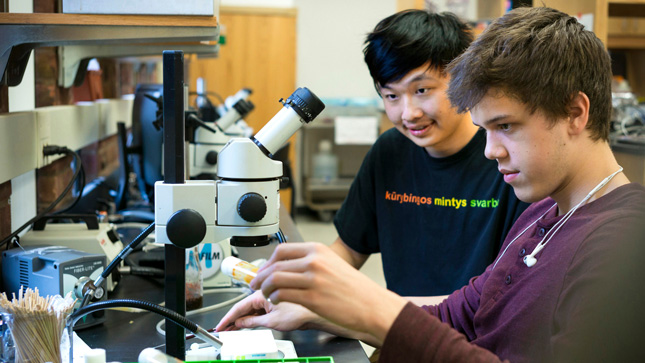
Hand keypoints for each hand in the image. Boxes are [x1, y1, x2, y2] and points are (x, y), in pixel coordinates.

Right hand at [215, 290, 318, 331]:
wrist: (315, 313)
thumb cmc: (300, 312)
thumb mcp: (272, 321)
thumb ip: (254, 322)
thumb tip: (241, 323)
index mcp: (262, 294)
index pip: (239, 307)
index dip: (227, 318)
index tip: (220, 326)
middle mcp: (265, 293)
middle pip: (244, 307)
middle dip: (232, 319)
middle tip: (223, 329)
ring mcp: (270, 298)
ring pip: (251, 308)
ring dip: (242, 318)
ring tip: (232, 329)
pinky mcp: (276, 303)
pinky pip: (259, 309)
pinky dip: (251, 317)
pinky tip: (247, 324)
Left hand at [250, 242, 406, 343]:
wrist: (372, 305)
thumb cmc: (355, 289)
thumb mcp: (332, 264)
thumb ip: (310, 262)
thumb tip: (285, 267)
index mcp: (318, 250)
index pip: (282, 250)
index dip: (267, 262)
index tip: (262, 270)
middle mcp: (314, 261)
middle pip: (274, 265)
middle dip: (260, 276)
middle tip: (255, 284)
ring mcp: (312, 278)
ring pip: (274, 280)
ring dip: (264, 288)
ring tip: (265, 294)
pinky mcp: (311, 297)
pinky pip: (282, 295)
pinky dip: (274, 298)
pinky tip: (277, 301)